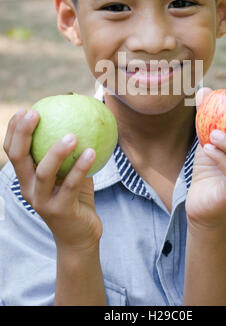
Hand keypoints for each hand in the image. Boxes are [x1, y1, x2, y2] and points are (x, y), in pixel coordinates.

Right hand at [3, 108, 101, 251]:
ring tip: (73, 134)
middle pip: (18, 158)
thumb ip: (70, 152)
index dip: (13, 129)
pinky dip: (81, 167)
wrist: (80, 237)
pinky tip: (92, 150)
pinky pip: (71, 185)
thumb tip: (82, 116)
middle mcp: (29, 189)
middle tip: (36, 112)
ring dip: (57, 151)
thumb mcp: (70, 172)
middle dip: (23, 133)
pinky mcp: (60, 211)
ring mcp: (43, 201)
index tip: (26, 109)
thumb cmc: (76, 198)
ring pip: (44, 172)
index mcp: (27, 178)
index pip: (12, 151)